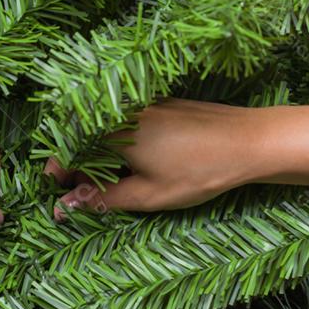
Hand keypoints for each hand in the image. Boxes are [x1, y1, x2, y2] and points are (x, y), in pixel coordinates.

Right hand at [47, 99, 273, 216]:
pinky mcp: (161, 104)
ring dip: (101, 154)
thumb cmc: (200, 171)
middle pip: (85, 136)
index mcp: (114, 132)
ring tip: (116, 181)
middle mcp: (123, 111)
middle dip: (80, 164)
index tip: (59, 190)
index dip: (60, 171)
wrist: (250, 141)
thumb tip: (67, 205)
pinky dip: (122, 142)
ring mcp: (143, 104)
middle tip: (87, 193)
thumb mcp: (148, 195)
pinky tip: (139, 162)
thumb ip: (103, 199)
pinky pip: (127, 122)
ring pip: (107, 129)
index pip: (69, 149)